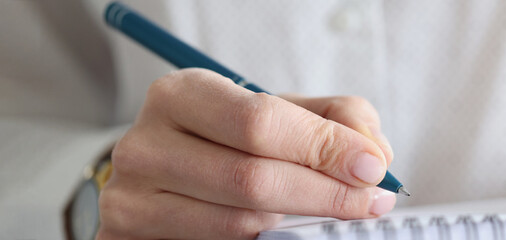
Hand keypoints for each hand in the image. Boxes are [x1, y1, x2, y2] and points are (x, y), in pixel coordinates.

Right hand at [97, 68, 395, 238]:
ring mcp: (132, 196)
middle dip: (324, 192)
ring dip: (299, 220)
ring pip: (239, 221)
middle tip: (369, 199)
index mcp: (183, 95)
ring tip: (331, 212)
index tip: (372, 167)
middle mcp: (147, 143)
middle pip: (251, 178)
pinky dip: (265, 239)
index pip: (260, 122)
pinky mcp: (131, 235)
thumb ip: (331, 119)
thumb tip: (373, 152)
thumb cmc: (232, 137)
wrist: (169, 167)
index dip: (323, 148)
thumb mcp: (279, 112)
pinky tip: (286, 228)